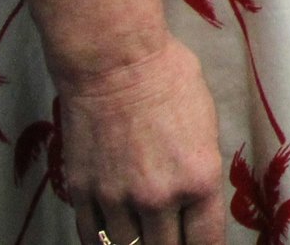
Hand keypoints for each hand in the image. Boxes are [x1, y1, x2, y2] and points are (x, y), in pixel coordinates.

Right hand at [56, 40, 225, 244]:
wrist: (114, 64)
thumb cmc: (169, 79)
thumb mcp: (207, 125)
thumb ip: (200, 171)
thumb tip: (196, 198)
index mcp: (198, 180)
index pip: (205, 241)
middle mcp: (158, 199)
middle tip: (173, 237)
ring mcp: (115, 199)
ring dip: (138, 242)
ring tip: (145, 235)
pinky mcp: (82, 192)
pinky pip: (91, 236)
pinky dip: (104, 240)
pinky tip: (114, 236)